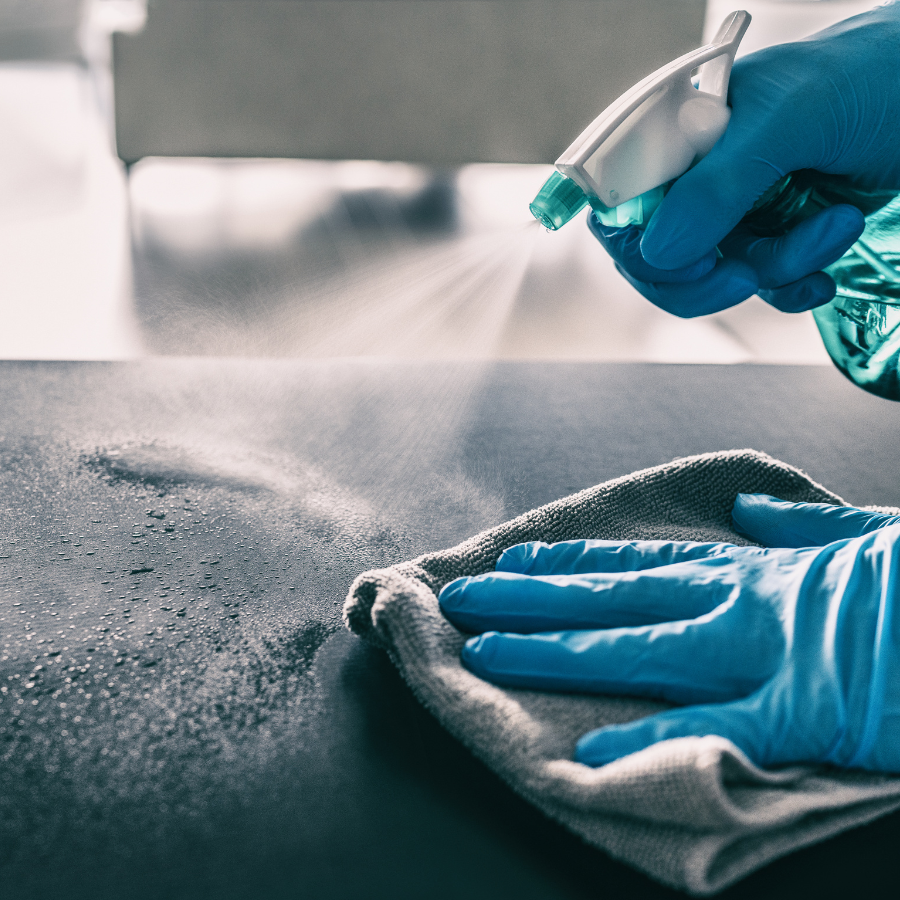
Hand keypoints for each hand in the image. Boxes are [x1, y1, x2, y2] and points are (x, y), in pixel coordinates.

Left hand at [439, 494, 899, 770]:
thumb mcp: (856, 535)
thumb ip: (793, 526)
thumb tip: (749, 511)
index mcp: (748, 568)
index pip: (637, 562)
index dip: (570, 562)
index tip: (518, 558)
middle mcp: (732, 602)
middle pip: (609, 597)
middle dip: (530, 597)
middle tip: (462, 598)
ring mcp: (756, 651)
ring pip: (631, 647)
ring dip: (552, 649)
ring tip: (486, 650)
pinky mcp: (794, 709)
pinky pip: (707, 725)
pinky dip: (647, 737)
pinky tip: (587, 749)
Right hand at [591, 4, 899, 315]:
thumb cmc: (879, 75)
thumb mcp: (795, 117)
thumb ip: (722, 181)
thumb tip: (659, 251)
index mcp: (682, 129)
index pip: (617, 198)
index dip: (635, 241)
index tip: (686, 258)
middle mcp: (700, 171)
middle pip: (652, 253)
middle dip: (700, 276)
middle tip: (746, 274)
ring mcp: (737, 207)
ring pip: (714, 274)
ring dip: (775, 269)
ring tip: (834, 228)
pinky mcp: (776, 235)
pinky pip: (760, 286)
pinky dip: (792, 289)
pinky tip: (824, 271)